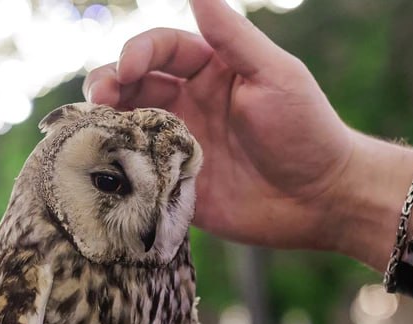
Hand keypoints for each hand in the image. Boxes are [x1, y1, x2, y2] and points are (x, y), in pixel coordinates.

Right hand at [83, 0, 355, 249]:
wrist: (321, 200)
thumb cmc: (306, 131)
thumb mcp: (275, 75)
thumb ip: (234, 35)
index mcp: (211, 71)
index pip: (162, 50)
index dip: (138, 52)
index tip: (128, 67)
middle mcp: (189, 105)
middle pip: (133, 85)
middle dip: (109, 85)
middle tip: (98, 99)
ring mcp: (179, 147)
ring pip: (127, 127)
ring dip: (105, 125)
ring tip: (91, 130)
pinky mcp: (175, 187)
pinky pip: (137, 173)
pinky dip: (116, 168)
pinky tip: (104, 168)